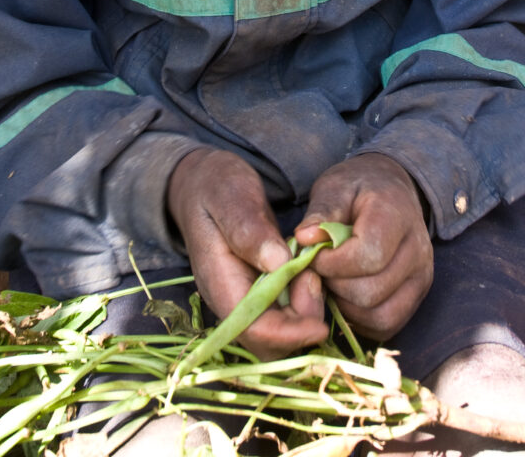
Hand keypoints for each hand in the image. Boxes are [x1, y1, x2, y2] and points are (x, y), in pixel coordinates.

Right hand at [166, 148, 327, 358]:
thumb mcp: (231, 197)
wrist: (205, 182)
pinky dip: (303, 304)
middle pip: (266, 342)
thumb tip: (278, 262)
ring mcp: (244, 297)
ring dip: (304, 315)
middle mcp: (230, 299)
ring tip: (314, 274)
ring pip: (278, 334)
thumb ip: (249, 228)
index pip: (251, 329)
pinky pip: (283, 315)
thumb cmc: (217, 185)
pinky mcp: (258, 291)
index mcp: (218, 283)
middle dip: (299, 328)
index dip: (286, 335)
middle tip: (315, 282)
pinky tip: (310, 274)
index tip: (319, 325)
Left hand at [294, 153, 432, 341]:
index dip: (332, 263)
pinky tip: (345, 295)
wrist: (390, 189)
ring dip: (346, 307)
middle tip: (319, 270)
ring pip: (380, 316)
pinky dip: (360, 319)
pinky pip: (387, 325)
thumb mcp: (335, 187)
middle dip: (335, 286)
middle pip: (372, 292)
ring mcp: (421, 276)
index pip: (368, 256)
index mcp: (397, 215)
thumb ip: (321, 213)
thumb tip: (304, 239)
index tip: (314, 254)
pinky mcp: (417, 295)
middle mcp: (418, 250)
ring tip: (332, 281)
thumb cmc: (358, 187)